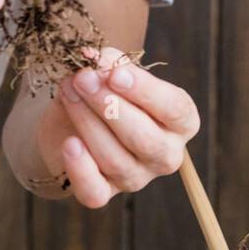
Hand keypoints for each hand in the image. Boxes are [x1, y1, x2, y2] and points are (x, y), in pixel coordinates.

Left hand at [54, 47, 200, 207]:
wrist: (71, 123)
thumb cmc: (105, 93)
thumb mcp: (110, 73)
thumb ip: (108, 64)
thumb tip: (93, 57)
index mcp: (180, 122)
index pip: (175, 109)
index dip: (147, 92)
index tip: (116, 74)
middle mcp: (166, 154)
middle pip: (145, 138)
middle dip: (110, 107)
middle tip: (83, 79)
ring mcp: (137, 177)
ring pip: (116, 159)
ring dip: (87, 123)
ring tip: (68, 92)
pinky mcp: (105, 192)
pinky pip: (95, 192)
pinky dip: (80, 169)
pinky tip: (69, 144)